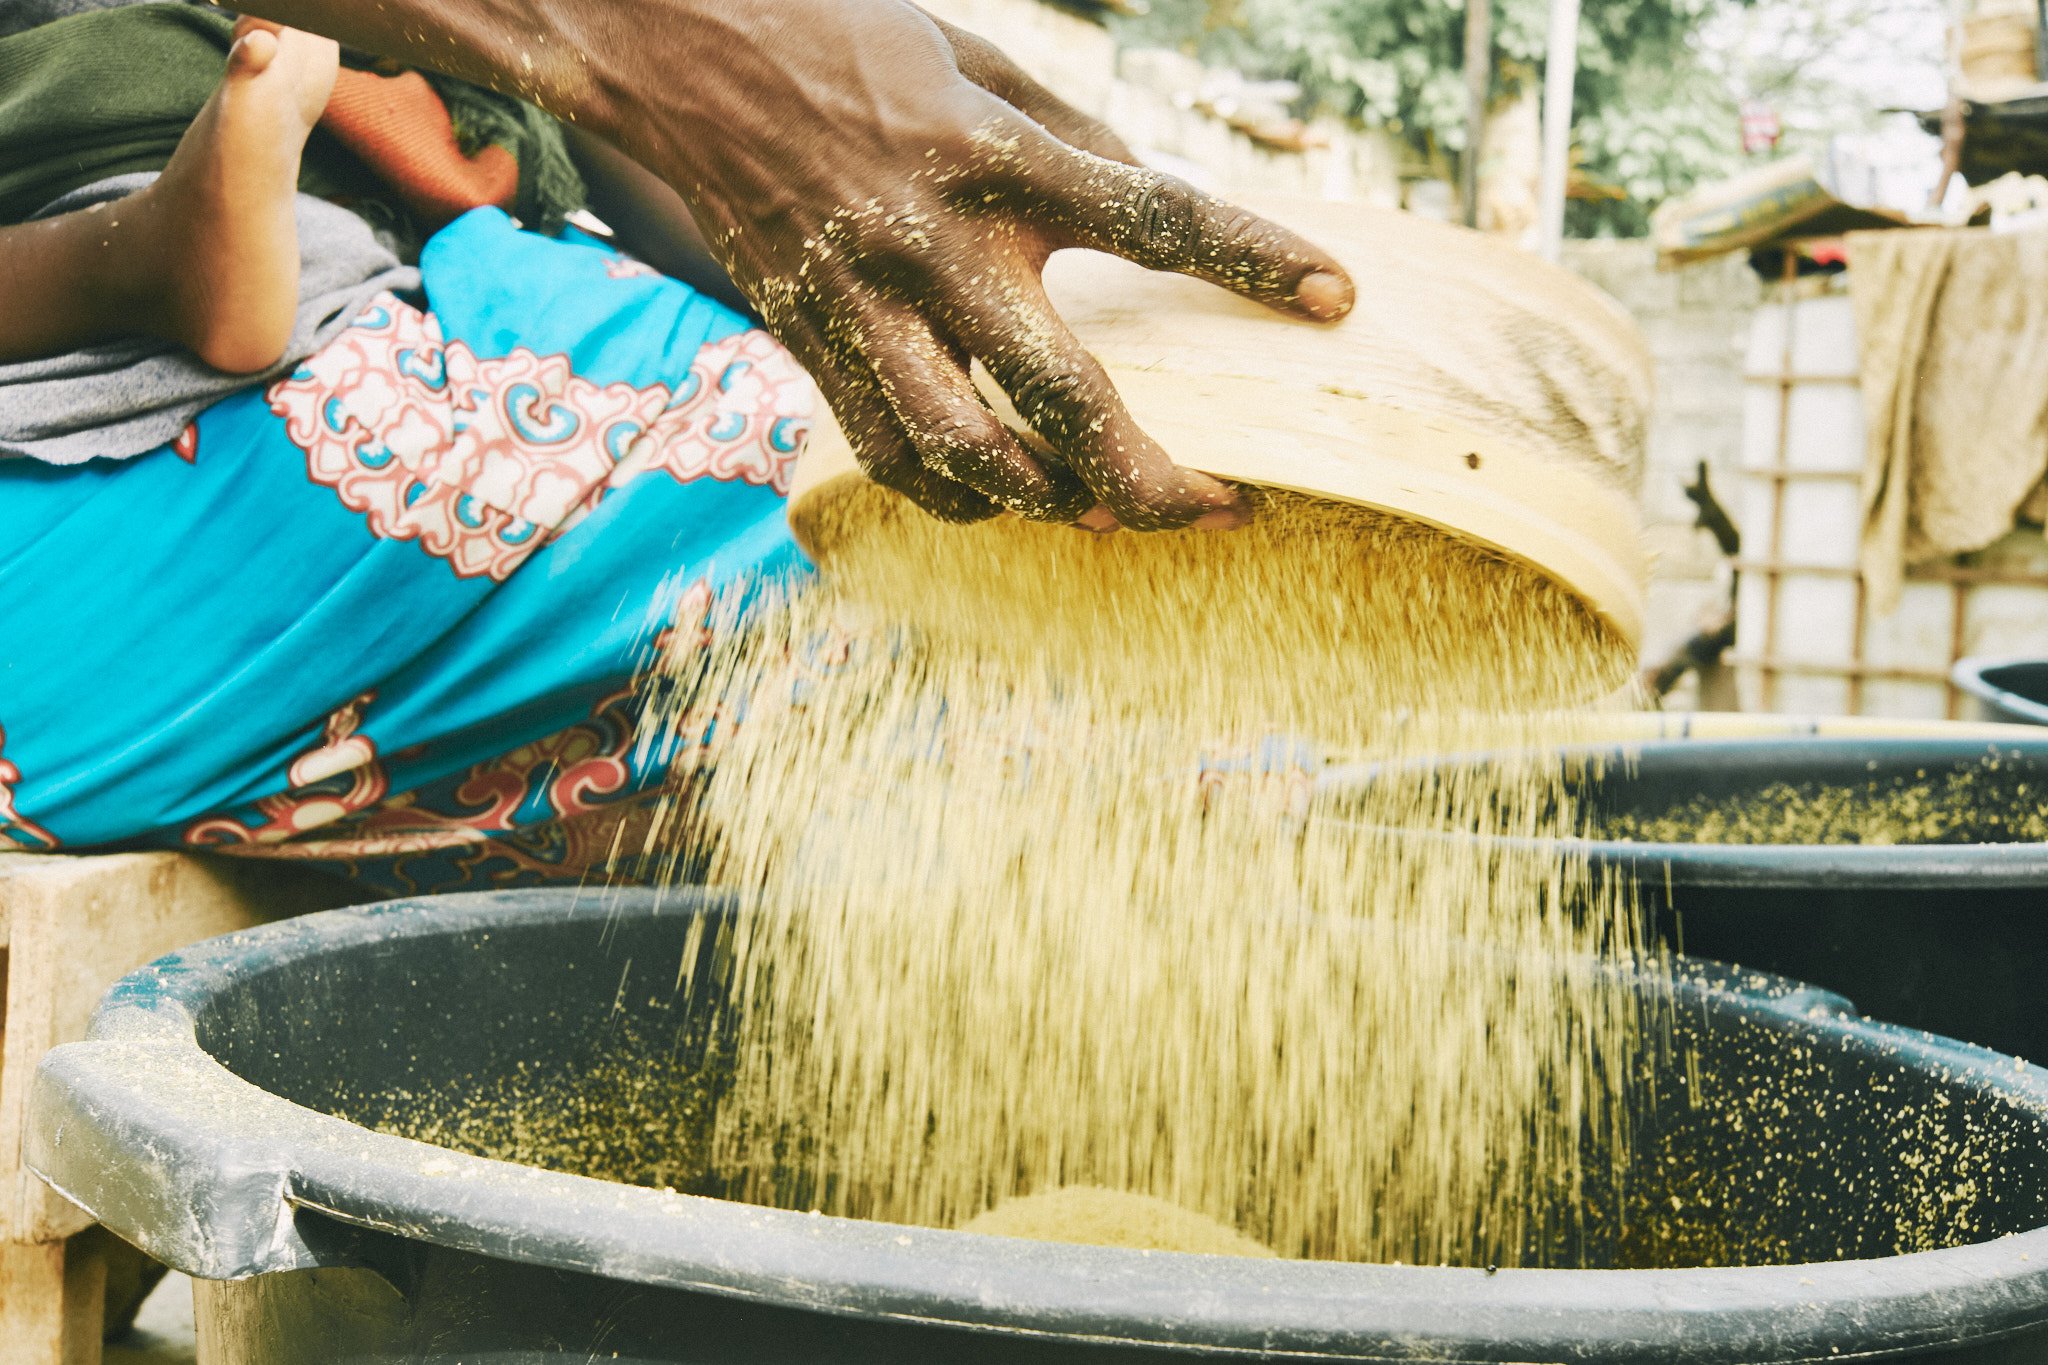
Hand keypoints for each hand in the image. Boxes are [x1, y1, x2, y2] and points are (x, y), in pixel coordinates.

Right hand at [593, 0, 1354, 529]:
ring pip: (962, 448)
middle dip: (1147, 469)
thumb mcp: (983, 62)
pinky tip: (1001, 500)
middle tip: (1220, 507)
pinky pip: (886, 450)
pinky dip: (951, 495)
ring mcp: (863, 301)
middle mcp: (933, 239)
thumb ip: (1073, 143)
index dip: (1248, 257)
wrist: (685, 54)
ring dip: (1046, 501)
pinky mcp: (809, 338)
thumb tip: (1152, 211)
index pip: (1150, 215)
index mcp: (992, 152)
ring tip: (1107, 513)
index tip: (1330, 298)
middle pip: (1057, 387)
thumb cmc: (854, 45)